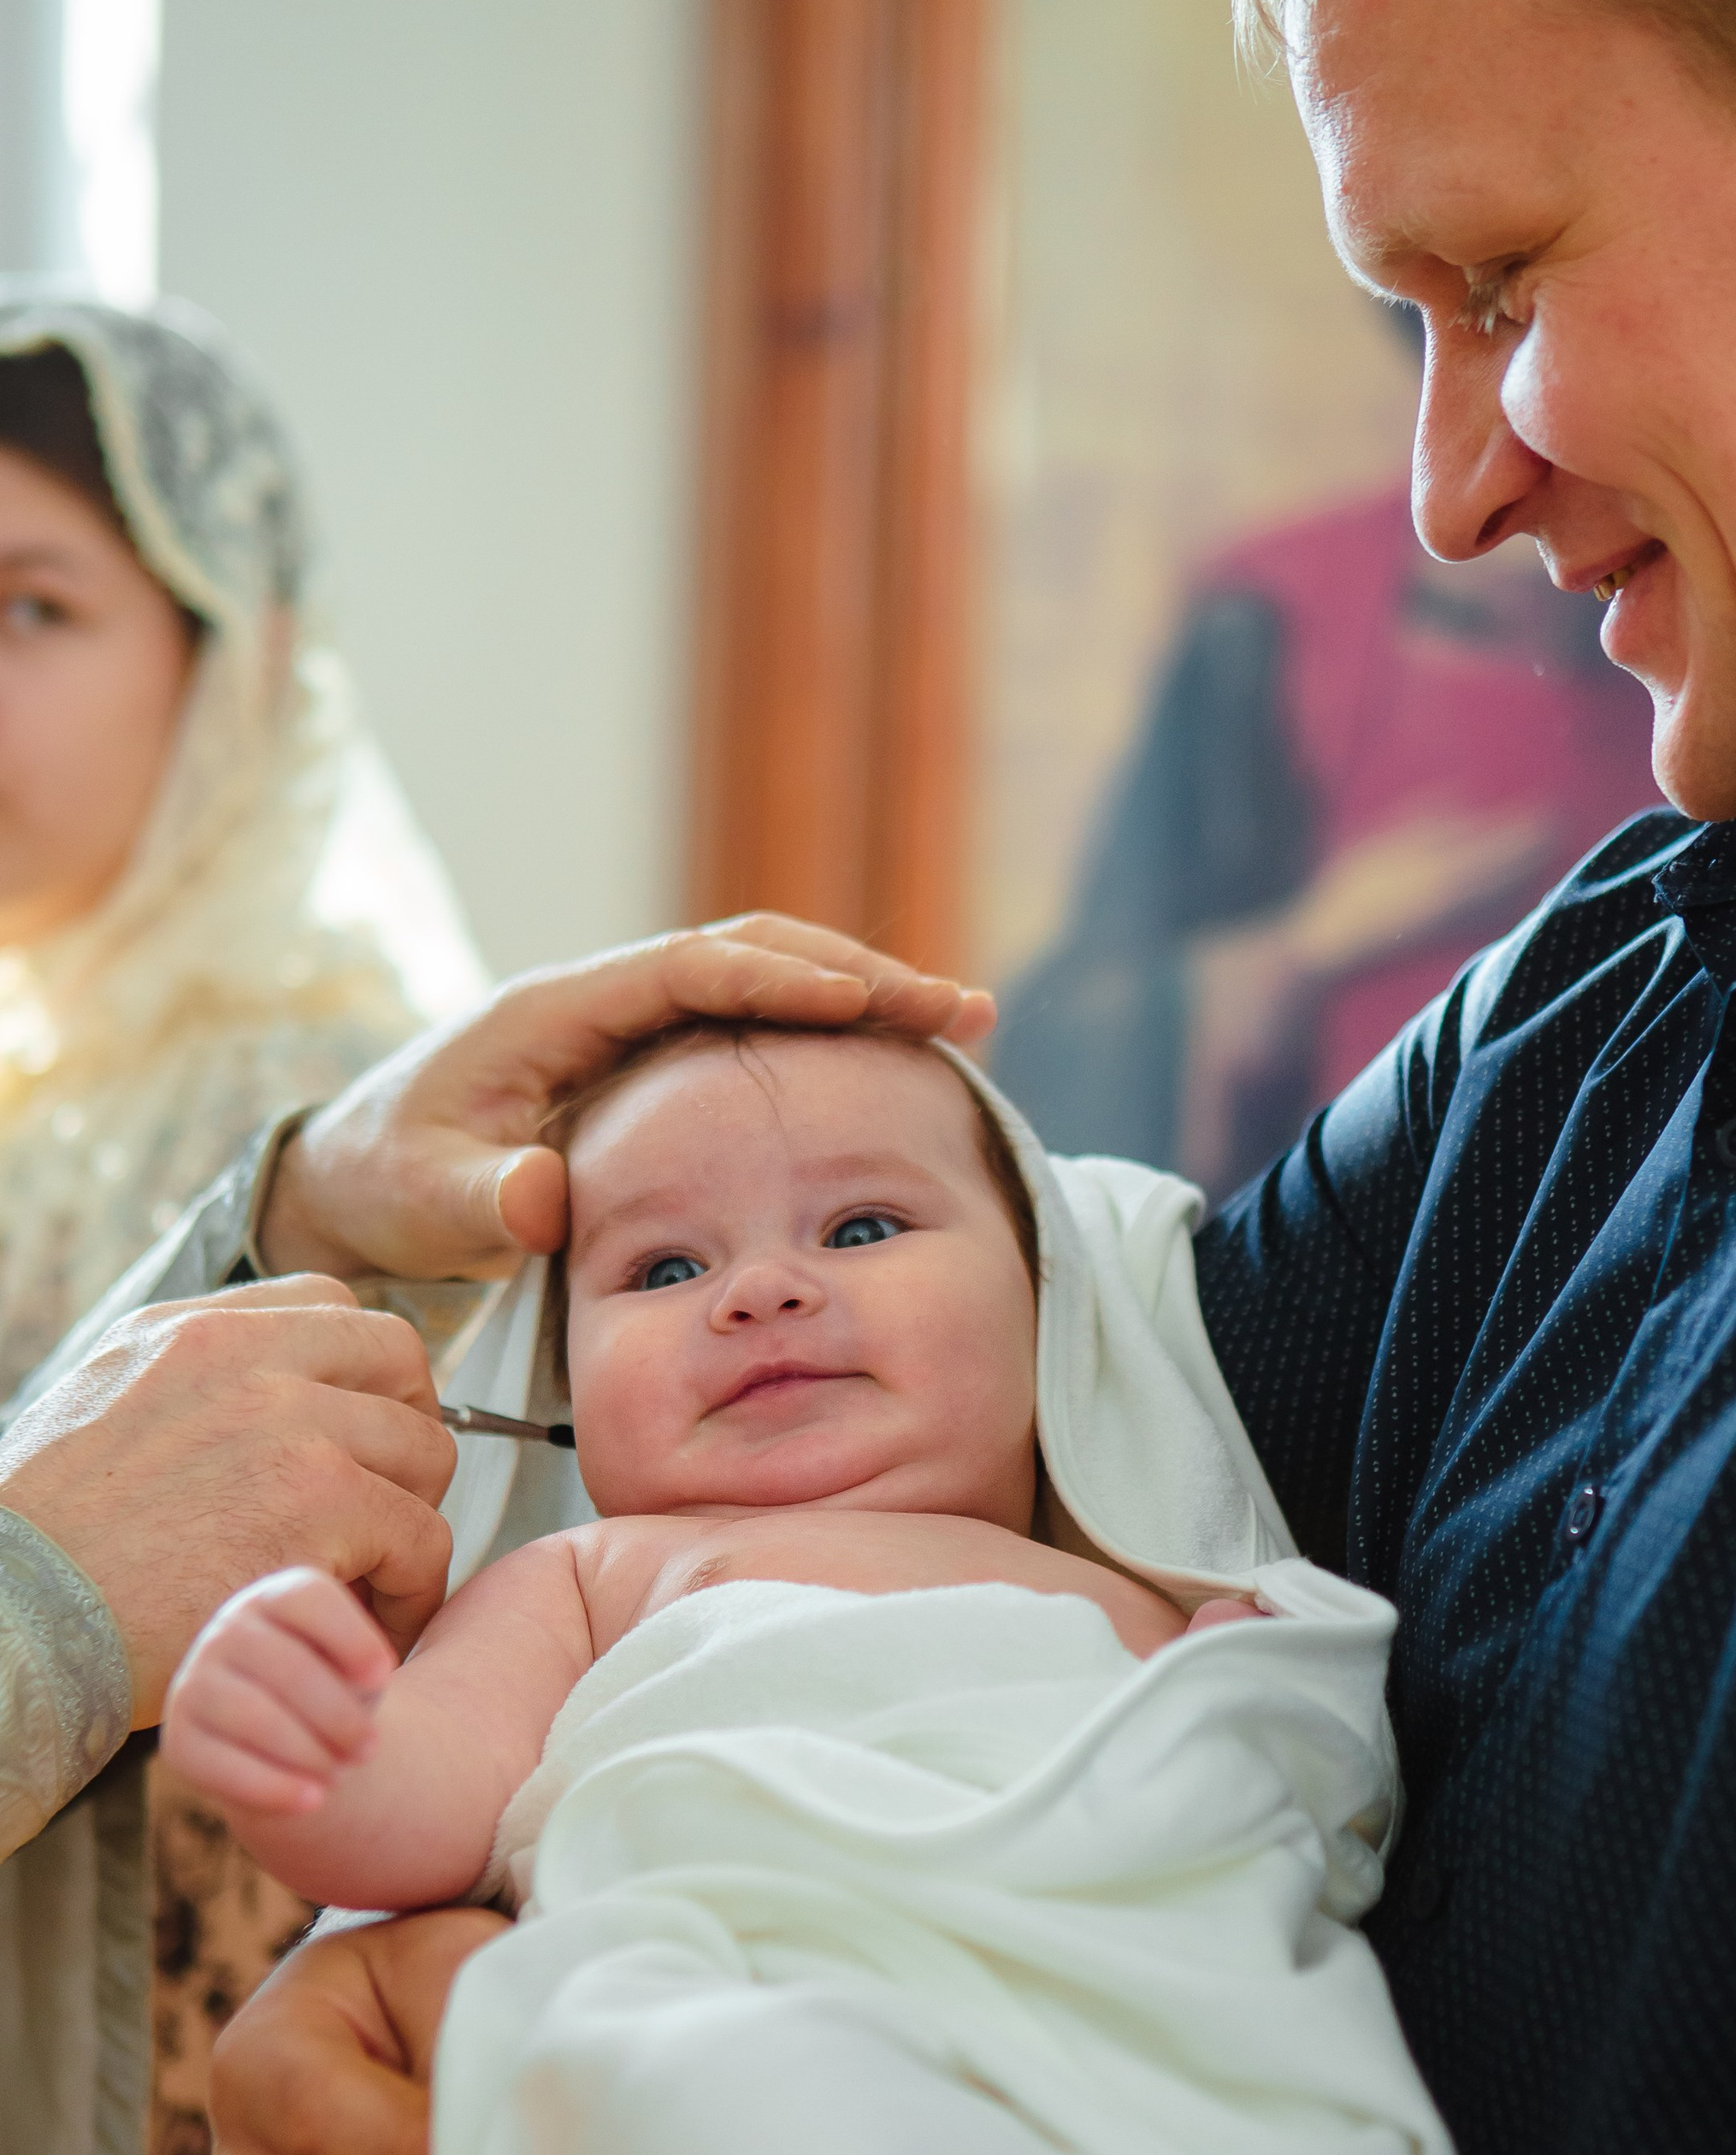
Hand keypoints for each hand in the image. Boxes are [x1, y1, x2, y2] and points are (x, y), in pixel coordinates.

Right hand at [0, 1279, 452, 1720]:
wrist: (17, 1620)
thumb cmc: (47, 1549)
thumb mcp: (102, 1412)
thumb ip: (192, 1389)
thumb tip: (274, 1401)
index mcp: (188, 1331)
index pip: (330, 1304)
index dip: (366, 1372)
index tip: (362, 1431)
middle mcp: (243, 1358)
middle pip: (398, 1360)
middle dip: (409, 1432)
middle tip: (389, 1503)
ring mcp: (287, 1422)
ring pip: (425, 1451)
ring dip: (412, 1519)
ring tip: (376, 1579)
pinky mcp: (317, 1502)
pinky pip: (422, 1538)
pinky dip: (414, 1591)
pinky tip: (374, 1628)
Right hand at [166, 1567, 394, 1816]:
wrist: (293, 1744)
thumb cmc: (340, 1692)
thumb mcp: (366, 1664)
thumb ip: (391, 1645)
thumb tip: (452, 1627)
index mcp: (277, 1598)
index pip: (307, 1599)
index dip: (349, 1636)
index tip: (391, 1674)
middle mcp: (229, 1631)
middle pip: (283, 1663)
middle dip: (336, 1712)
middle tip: (371, 1748)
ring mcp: (196, 1683)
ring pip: (249, 1712)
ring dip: (305, 1748)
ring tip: (343, 1772)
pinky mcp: (181, 1740)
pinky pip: (216, 1763)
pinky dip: (269, 1785)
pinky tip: (314, 1801)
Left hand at [258, 912, 998, 1280]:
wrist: (354, 1173)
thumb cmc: (385, 1179)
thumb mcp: (423, 1197)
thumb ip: (481, 1201)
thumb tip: (543, 1196)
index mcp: (556, 1008)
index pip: (690, 969)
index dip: (780, 980)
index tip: (863, 1001)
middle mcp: (605, 998)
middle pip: (753, 953)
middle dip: (859, 973)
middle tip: (957, 1009)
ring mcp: (633, 1024)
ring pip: (768, 982)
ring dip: (862, 996)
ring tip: (961, 1025)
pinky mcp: (652, 1060)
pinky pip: (757, 1030)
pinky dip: (831, 1036)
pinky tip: (899, 1065)